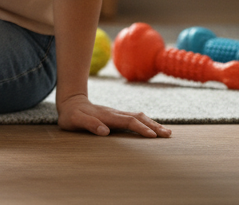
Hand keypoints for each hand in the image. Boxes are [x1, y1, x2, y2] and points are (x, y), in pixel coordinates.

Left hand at [56, 93, 170, 137]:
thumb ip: (88, 124)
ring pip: (139, 117)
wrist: (70, 102)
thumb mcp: (74, 120)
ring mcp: (117, 114)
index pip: (128, 122)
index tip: (152, 136)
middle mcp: (115, 113)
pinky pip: (135, 118)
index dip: (141, 128)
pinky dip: (147, 123)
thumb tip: (105, 131)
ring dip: (153, 124)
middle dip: (154, 126)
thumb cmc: (71, 115)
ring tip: (167, 132)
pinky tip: (154, 128)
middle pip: (138, 118)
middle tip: (168, 134)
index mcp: (107, 116)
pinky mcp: (117, 116)